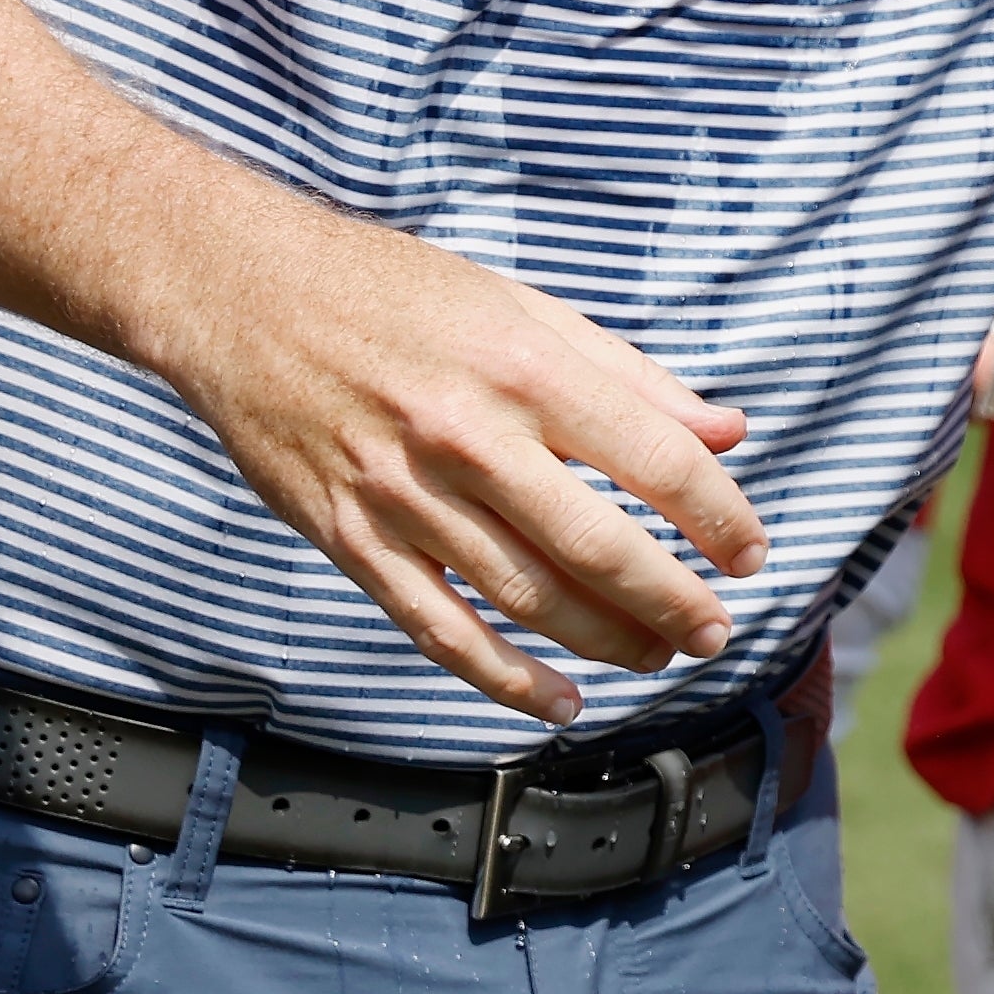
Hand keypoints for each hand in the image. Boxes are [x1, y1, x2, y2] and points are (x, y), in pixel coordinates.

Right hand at [140, 201, 764, 725]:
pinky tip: (559, 702)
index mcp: (525, 368)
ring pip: (527, 599)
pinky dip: (504, 680)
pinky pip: (438, 630)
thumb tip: (726, 430)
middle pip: (600, 547)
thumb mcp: (524, 306)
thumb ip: (629, 376)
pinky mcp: (349, 539)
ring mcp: (403, 496)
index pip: (656, 460)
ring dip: (608, 641)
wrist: (242, 292)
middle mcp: (469, 438)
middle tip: (717, 627)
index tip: (751, 551)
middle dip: (675, 600)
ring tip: (659, 655)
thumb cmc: (396, 291)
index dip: (720, 515)